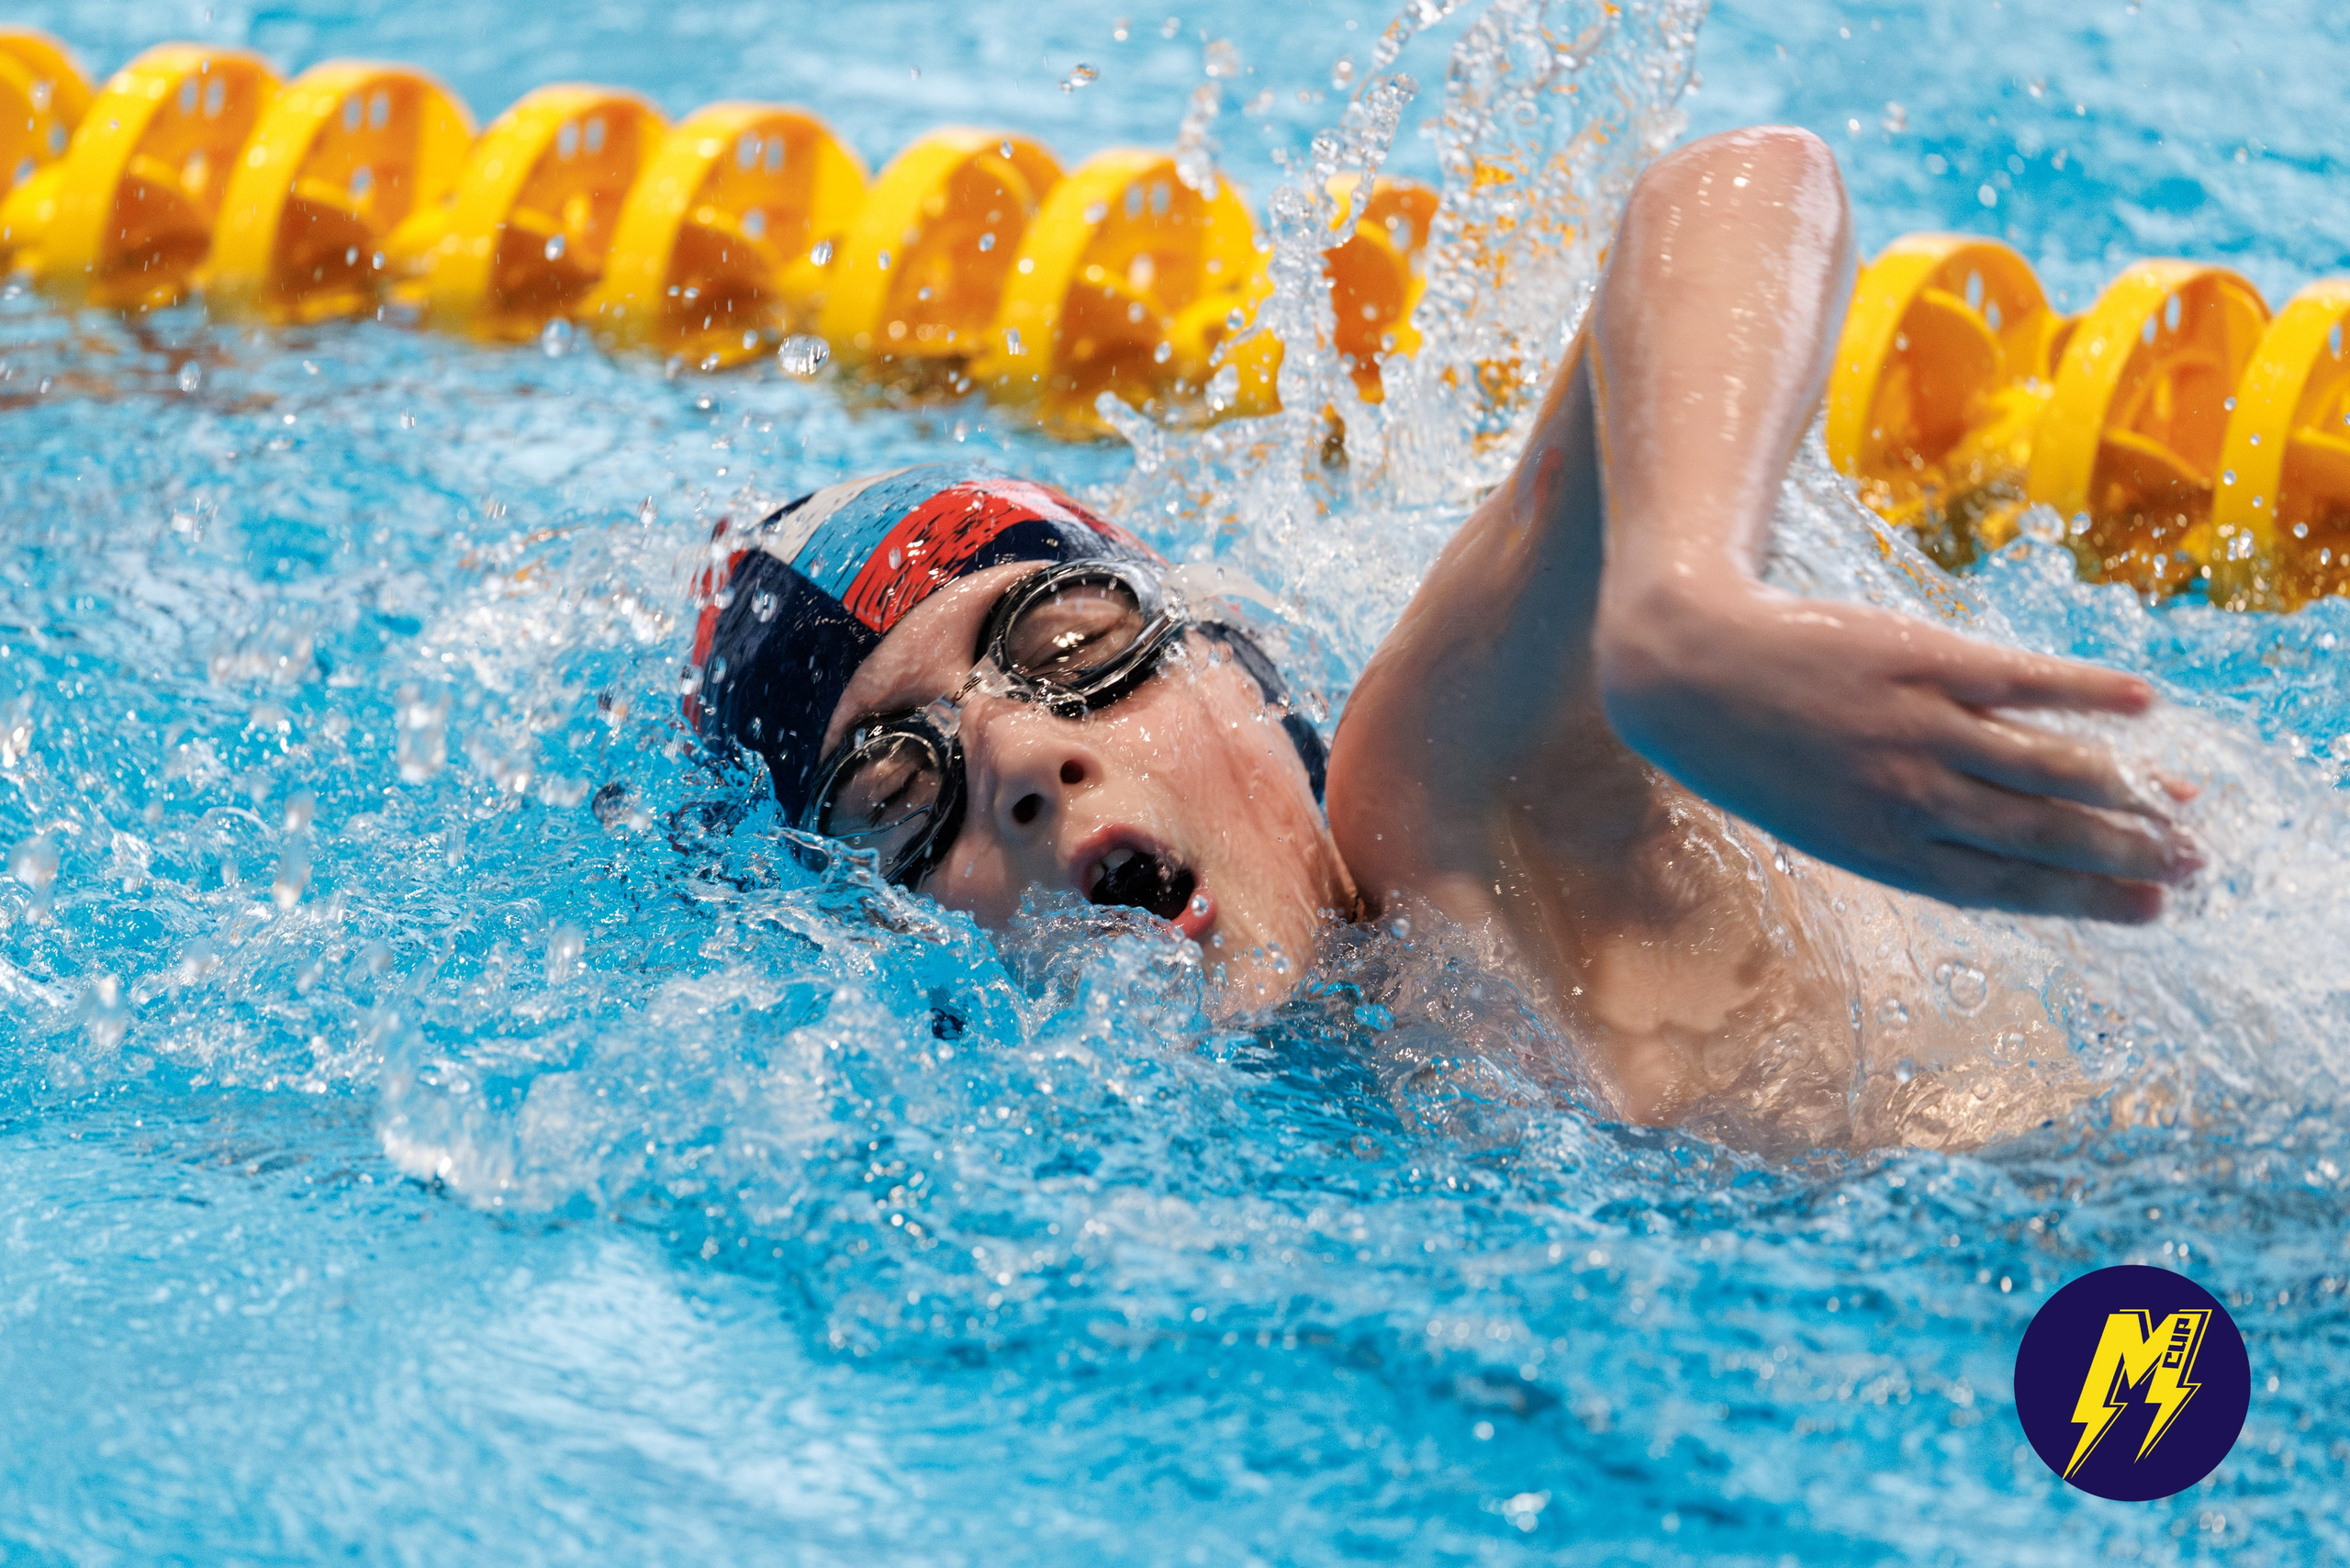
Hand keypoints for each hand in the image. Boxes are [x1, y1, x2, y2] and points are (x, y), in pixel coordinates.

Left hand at [1592, 575, 2199, 921]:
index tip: (2153, 909)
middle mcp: (1909, 796)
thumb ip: (1906, 831)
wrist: (1688, 673)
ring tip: (2182, 801)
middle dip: (2125, 853)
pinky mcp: (1920, 659)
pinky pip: (2022, 681)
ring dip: (2125, 786)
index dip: (2086, 901)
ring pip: (2046, 766)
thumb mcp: (1822, 817)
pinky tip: (2143, 705)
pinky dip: (2087, 693)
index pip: (2008, 886)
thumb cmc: (1758, 752)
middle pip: (2041, 833)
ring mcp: (1918, 726)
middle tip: (2193, 860)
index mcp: (1883, 849)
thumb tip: (1988, 840)